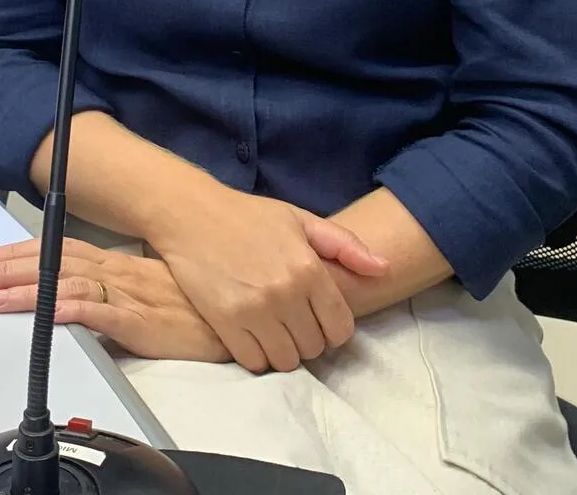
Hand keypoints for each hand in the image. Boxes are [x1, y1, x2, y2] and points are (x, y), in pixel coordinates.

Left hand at [0, 238, 229, 363]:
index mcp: (122, 265)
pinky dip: (66, 308)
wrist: (242, 319)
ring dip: (25, 288)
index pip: (63, 250)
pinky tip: (44, 310)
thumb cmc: (204, 309)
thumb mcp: (156, 295)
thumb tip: (85, 306)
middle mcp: (120, 273)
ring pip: (66, 284)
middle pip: (55, 262)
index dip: (24, 252)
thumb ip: (121, 297)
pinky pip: (97, 311)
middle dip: (9, 266)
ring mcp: (128, 295)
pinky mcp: (139, 321)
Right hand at [148, 188, 389, 373]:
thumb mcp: (300, 220)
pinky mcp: (226, 322)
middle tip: (294, 325)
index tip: (320, 321)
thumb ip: (345, 246)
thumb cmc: (248, 216)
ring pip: (286, 360)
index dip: (334, 329)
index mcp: (309, 268)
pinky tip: (254, 337)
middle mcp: (286, 292)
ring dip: (284, 352)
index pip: (340, 327)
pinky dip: (258, 356)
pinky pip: (254, 362)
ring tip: (275, 333)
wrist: (192, 215)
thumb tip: (384, 270)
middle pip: (315, 347)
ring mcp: (255, 310)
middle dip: (309, 340)